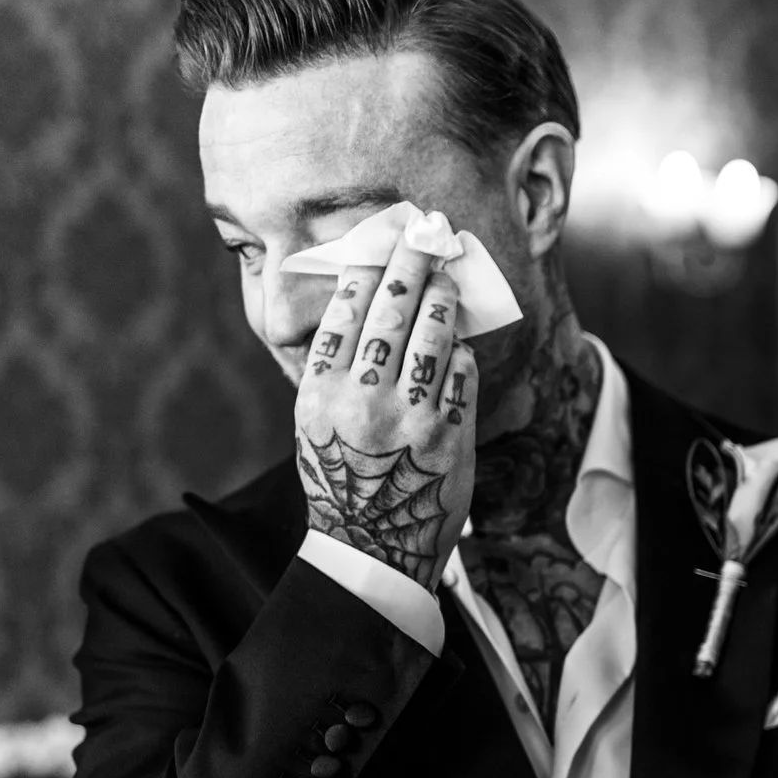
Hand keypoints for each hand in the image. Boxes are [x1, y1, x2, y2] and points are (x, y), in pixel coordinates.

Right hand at [293, 217, 479, 589]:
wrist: (371, 546)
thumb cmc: (341, 479)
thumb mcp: (314, 424)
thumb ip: (334, 371)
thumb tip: (364, 304)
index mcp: (320, 392)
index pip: (344, 310)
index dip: (366, 267)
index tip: (380, 239)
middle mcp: (363, 398)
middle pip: (392, 309)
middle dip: (410, 262)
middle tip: (425, 232)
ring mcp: (410, 416)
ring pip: (435, 334)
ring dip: (444, 297)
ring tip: (447, 275)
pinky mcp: (450, 434)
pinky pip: (462, 374)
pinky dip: (461, 352)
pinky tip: (459, 341)